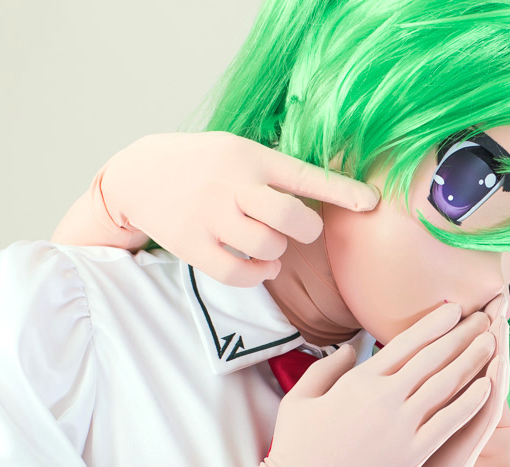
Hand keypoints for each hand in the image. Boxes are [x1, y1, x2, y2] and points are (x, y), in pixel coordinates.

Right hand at [99, 132, 378, 285]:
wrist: (137, 174)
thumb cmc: (204, 165)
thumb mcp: (238, 149)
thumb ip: (278, 170)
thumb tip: (337, 190)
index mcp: (249, 156)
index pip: (304, 175)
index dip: (341, 191)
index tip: (372, 203)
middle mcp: (231, 184)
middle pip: (290, 218)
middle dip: (307, 229)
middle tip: (300, 229)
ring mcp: (209, 216)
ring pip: (268, 247)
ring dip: (279, 252)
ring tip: (272, 244)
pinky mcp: (192, 245)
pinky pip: (240, 274)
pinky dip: (259, 274)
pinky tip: (262, 266)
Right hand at [255, 301, 493, 466]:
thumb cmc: (292, 448)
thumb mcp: (300, 397)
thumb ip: (326, 368)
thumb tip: (349, 348)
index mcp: (358, 380)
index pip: (405, 342)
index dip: (434, 323)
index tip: (455, 309)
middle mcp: (384, 396)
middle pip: (433, 356)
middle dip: (463, 333)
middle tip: (485, 315)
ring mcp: (400, 425)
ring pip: (447, 383)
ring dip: (473, 359)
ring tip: (493, 340)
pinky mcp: (412, 454)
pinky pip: (449, 422)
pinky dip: (471, 401)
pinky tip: (489, 386)